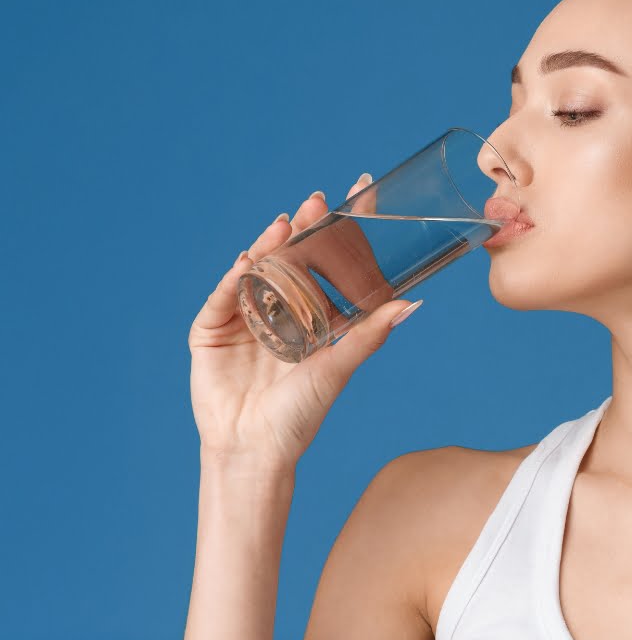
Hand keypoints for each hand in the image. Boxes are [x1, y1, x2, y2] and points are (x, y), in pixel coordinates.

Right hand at [187, 173, 423, 469]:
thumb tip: (412, 304)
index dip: (341, 227)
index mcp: (312, 312)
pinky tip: (247, 261)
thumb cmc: (301, 413)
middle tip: (318, 204)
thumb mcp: (338, 367)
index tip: (360, 191)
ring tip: (287, 224)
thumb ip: (369, 334)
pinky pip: (224, 295)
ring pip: (258, 268)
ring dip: (271, 244)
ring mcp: (243, 314)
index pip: (328, 260)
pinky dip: (235, 277)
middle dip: (306, 229)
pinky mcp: (212, 328)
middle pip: (293, 256)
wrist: (254, 449)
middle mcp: (278, 306)